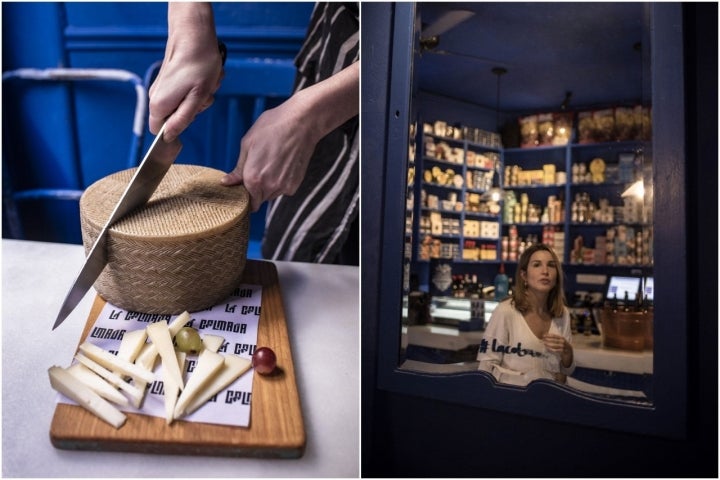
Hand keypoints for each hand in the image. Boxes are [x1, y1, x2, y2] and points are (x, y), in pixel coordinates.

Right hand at [148, 3, 222, 141]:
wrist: (195, 36)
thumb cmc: (199, 65)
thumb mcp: (197, 98)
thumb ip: (182, 120)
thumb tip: (169, 137)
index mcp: (159, 105)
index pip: (160, 132)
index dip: (176, 130)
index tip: (192, 117)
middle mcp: (156, 97)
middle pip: (175, 118)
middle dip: (194, 111)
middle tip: (203, 95)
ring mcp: (162, 88)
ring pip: (183, 105)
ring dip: (199, 98)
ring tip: (206, 84)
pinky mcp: (170, 80)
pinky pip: (186, 93)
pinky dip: (198, 88)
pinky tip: (204, 78)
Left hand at [221, 61, 358, 211]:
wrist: (301, 123)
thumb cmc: (273, 127)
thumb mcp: (248, 143)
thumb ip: (238, 168)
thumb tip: (226, 182)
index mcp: (253, 178)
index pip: (245, 200)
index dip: (243, 193)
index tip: (244, 184)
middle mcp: (268, 187)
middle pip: (258, 199)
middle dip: (256, 189)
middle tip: (260, 168)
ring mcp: (283, 187)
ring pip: (271, 194)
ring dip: (269, 185)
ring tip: (272, 163)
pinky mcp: (295, 184)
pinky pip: (283, 189)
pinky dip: (281, 182)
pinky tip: (282, 165)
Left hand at [543, 333, 573, 367]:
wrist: (569, 354)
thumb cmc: (563, 347)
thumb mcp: (559, 342)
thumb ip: (554, 340)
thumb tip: (545, 337)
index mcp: (562, 338)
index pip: (555, 336)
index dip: (549, 335)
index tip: (543, 335)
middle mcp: (564, 342)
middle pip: (555, 340)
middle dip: (548, 340)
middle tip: (542, 340)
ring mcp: (564, 347)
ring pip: (556, 345)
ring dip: (549, 345)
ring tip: (544, 344)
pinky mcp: (564, 352)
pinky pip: (557, 350)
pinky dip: (552, 350)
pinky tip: (548, 349)